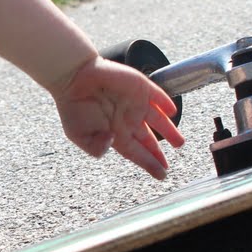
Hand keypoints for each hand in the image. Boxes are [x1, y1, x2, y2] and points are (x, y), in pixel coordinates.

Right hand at [50, 56, 184, 178]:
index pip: (136, 152)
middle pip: (148, 139)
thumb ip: (94, 147)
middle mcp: (126, 119)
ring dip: (170, 130)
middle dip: (158, 153)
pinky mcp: (140, 86)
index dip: (149, 163)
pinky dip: (166, 103)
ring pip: (158, 119)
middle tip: (168, 165)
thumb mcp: (77, 135)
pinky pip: (158, 96)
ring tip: (179, 143)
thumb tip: (112, 143)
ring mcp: (135, 103)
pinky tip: (172, 112)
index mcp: (113, 133)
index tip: (161, 174)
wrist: (72, 77)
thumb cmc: (72, 106)